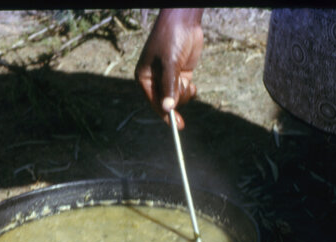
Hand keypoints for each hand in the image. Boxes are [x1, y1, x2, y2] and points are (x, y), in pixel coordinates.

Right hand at [134, 8, 203, 128]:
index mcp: (144, 78)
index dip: (165, 115)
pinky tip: (191, 81)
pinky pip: (185, 92)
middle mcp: (155, 80)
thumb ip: (169, 87)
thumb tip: (167, 109)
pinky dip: (190, 91)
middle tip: (182, 84)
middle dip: (177, 97)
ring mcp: (169, 79)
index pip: (154, 102)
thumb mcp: (169, 64)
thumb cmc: (171, 39)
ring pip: (178, 99)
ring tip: (185, 78)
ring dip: (184, 93)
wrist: (184, 21)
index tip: (177, 126)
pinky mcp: (181, 75)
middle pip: (167, 103)